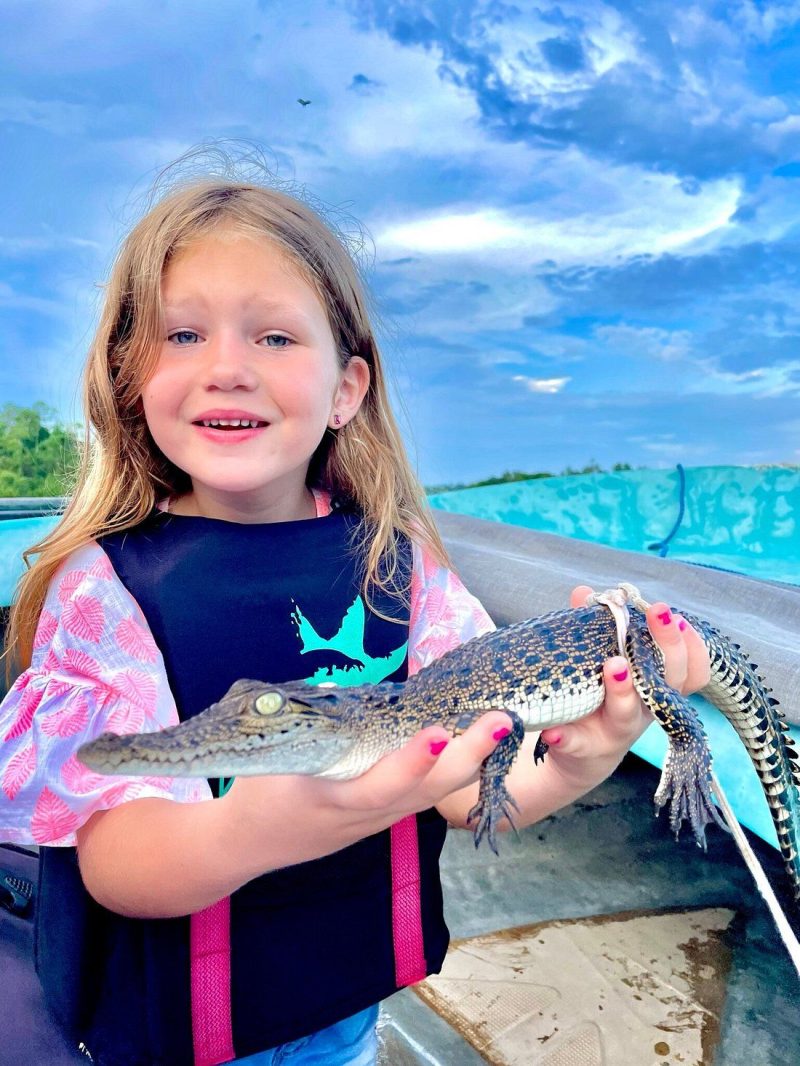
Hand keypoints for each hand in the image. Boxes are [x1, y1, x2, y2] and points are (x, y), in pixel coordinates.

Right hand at [223, 710, 514, 865]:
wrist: (244, 845)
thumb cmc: (256, 789)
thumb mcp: (273, 754)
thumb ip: (313, 724)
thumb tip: (353, 688)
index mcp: (328, 800)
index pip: (378, 787)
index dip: (411, 763)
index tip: (438, 733)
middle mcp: (361, 817)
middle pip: (425, 793)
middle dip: (466, 757)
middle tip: (500, 719)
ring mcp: (376, 823)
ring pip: (432, 797)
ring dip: (470, 763)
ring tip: (501, 725)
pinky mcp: (382, 819)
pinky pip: (425, 797)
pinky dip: (453, 771)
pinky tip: (477, 744)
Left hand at [537, 585, 710, 788]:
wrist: (577, 755)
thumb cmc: (597, 698)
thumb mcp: (603, 664)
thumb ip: (595, 629)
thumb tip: (585, 592)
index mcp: (653, 687)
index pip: (689, 670)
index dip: (693, 646)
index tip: (680, 616)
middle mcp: (643, 710)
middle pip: (667, 682)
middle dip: (667, 646)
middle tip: (658, 612)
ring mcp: (615, 731)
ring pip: (628, 713)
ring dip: (622, 689)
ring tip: (614, 666)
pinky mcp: (583, 749)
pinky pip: (576, 744)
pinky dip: (565, 737)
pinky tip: (553, 731)